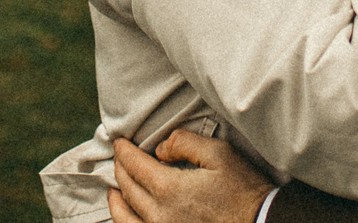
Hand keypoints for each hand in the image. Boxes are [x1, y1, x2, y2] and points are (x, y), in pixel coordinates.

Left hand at [105, 130, 274, 222]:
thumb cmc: (243, 190)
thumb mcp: (219, 154)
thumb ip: (185, 143)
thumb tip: (161, 149)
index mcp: (169, 189)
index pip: (134, 166)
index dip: (124, 151)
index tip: (119, 142)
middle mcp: (159, 215)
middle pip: (128, 188)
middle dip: (120, 170)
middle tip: (119, 158)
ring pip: (125, 217)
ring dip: (117, 199)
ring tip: (114, 189)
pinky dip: (126, 221)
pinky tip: (127, 216)